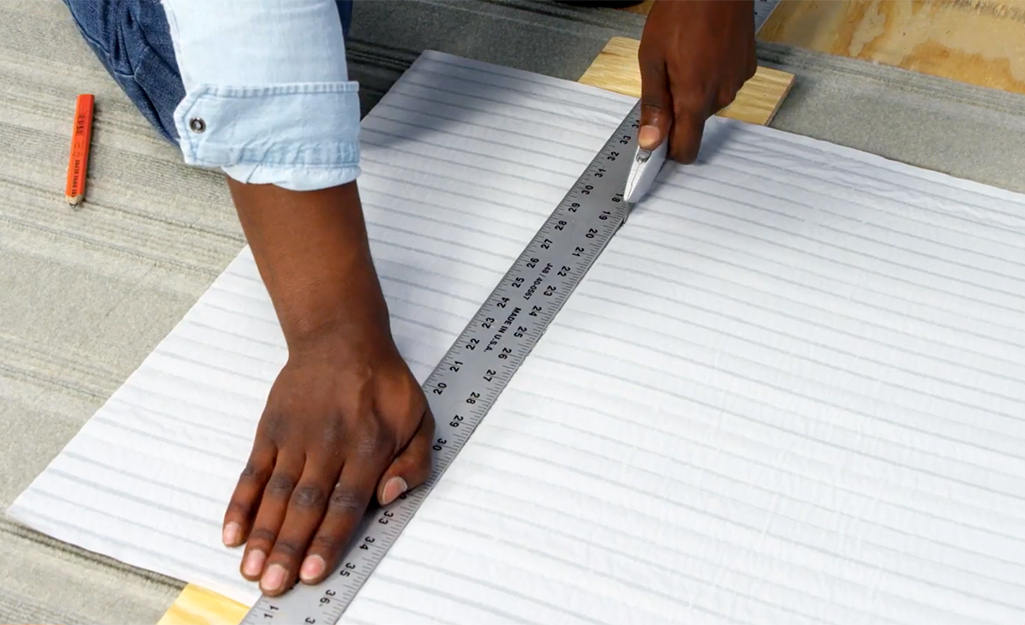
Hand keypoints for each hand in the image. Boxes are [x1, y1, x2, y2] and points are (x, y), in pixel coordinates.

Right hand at [218, 179, 433, 595]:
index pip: (347, 501)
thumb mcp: (420, 418)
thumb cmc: (383, 384)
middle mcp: (329, 443)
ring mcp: (296, 436)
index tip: (311, 571)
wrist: (341, 337)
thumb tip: (391, 496)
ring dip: (262, 534)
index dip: (327, 540)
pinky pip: (253, 471)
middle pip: (307, 504)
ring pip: (277, 493)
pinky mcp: (271, 430)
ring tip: (251, 570)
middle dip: (287, 548)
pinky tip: (232, 532)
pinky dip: (240, 503)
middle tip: (273, 584)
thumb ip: (415, 463)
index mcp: (369, 444)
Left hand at [637, 0, 756, 161]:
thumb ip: (653, 104)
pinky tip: (704, 50)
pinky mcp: (747, 67)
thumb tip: (650, 142)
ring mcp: (737, 81)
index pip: (687, 148)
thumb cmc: (681, 12)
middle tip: (666, 75)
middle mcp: (721, 95)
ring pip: (709, 101)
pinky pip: (724, 82)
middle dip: (678, 108)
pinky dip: (712, 74)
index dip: (670, 150)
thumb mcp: (652, 59)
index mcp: (695, 98)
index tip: (657, 141)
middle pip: (695, 122)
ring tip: (686, 55)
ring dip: (695, 89)